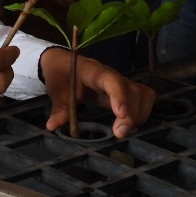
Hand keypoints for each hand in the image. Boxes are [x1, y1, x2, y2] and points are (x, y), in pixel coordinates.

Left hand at [39, 48, 154, 137]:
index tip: (120, 114)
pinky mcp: (125, 91)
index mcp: (94, 71)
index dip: (119, 96)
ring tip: (123, 131)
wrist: (63, 63)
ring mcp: (121, 83)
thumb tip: (52, 126)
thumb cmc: (61, 74)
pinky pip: (143, 99)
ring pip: (142, 95)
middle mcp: (112, 76)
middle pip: (132, 90)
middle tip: (118, 133)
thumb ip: (59, 107)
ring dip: (139, 115)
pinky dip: (141, 114)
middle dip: (131, 113)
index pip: (112, 80)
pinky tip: (128, 126)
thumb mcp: (56, 90)